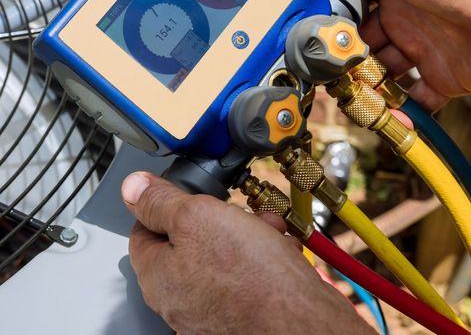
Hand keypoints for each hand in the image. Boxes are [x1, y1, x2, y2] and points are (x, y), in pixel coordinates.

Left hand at [122, 171, 374, 334]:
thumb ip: (161, 201)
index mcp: (158, 277)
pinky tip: (277, 249)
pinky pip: (244, 272)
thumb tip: (132, 187)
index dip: (166, 204)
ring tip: (266, 229)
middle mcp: (180, 298)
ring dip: (246, 232)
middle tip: (236, 211)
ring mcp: (210, 308)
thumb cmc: (251, 276)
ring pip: (222, 252)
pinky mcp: (240, 312)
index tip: (187, 192)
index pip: (144, 229)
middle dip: (218, 217)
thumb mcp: (197, 217)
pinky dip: (261, 254)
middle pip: (189, 239)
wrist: (302, 319)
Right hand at [318, 0, 470, 109]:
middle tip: (330, 76)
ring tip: (351, 99)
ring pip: (386, 75)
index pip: (354, 8)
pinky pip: (419, 100)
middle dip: (347, 61)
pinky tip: (388, 116)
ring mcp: (425, 50)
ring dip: (369, 88)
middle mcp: (407, 20)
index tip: (318, 39)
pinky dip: (404, 112)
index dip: (336, 23)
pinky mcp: (445, 78)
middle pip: (366, 46)